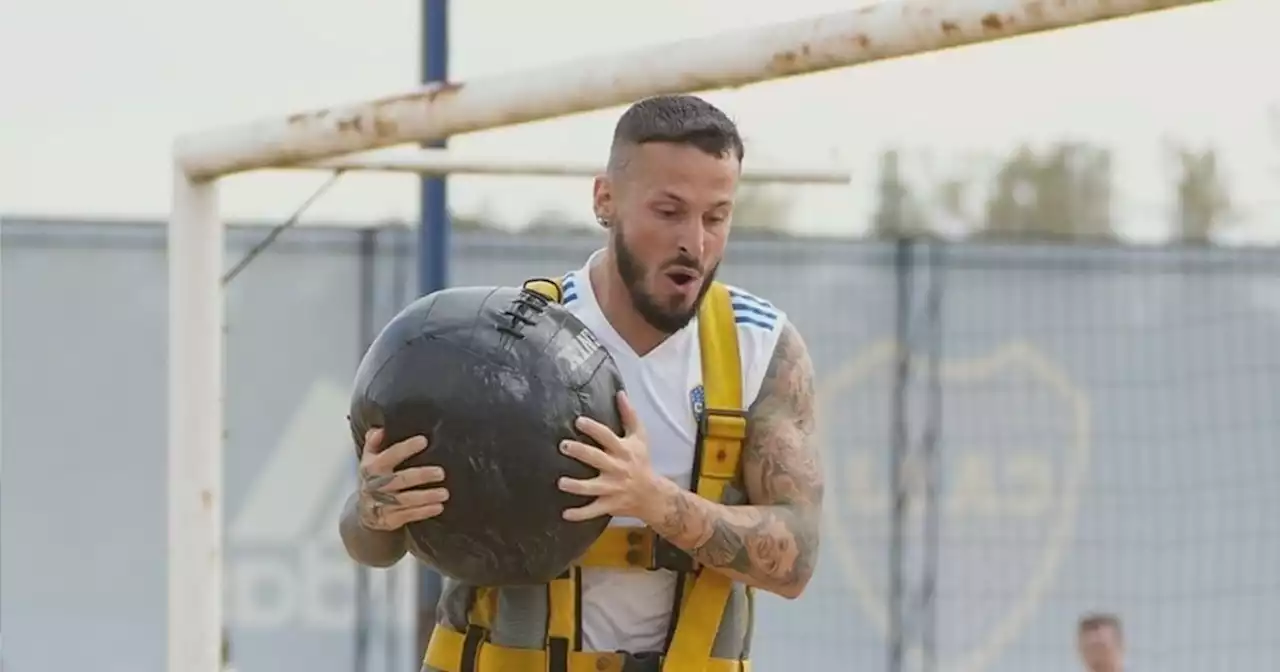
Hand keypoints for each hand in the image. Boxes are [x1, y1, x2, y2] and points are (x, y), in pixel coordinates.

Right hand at [357, 428, 448, 530]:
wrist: (364, 512)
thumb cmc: (373, 479)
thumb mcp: (368, 460)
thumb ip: (373, 443)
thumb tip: (379, 429)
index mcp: (372, 467)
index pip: (389, 456)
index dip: (406, 448)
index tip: (423, 441)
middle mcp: (376, 486)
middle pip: (401, 480)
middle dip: (422, 476)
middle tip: (441, 472)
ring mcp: (382, 504)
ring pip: (406, 500)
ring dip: (426, 496)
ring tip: (444, 493)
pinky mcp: (389, 519)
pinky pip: (408, 515)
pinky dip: (424, 511)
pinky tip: (438, 507)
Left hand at [558, 391, 662, 521]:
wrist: (652, 494)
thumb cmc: (641, 461)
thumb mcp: (640, 437)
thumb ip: (629, 415)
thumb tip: (620, 392)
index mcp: (623, 450)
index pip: (607, 436)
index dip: (593, 428)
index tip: (578, 421)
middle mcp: (617, 468)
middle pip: (596, 459)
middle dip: (580, 452)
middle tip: (563, 445)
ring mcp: (612, 488)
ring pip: (592, 488)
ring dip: (576, 486)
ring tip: (561, 482)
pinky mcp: (609, 504)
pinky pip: (593, 510)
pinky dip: (579, 514)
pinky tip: (564, 514)